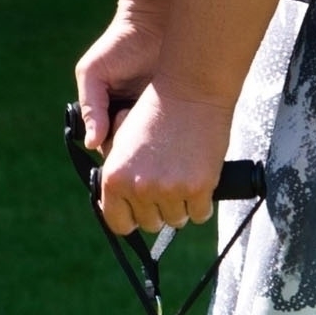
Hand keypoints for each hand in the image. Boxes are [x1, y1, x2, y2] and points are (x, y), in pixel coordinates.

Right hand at [75, 6, 167, 154]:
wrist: (156, 20)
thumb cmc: (119, 44)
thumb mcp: (94, 73)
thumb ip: (91, 107)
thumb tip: (91, 143)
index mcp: (109, 114)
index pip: (111, 148)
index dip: (116, 153)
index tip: (123, 145)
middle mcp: (133, 119)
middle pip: (134, 152)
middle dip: (138, 154)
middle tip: (143, 137)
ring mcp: (157, 116)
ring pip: (156, 147)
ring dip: (157, 147)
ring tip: (160, 128)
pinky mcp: (179, 110)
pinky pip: (177, 132)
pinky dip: (175, 136)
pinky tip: (176, 126)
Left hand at [98, 85, 232, 238]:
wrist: (191, 91)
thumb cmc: (156, 111)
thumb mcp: (123, 141)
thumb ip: (117, 174)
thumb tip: (115, 202)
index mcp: (114, 178)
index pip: (118, 223)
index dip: (130, 218)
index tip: (139, 211)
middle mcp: (139, 187)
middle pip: (150, 223)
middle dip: (158, 209)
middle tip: (166, 187)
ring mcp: (169, 190)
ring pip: (177, 221)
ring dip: (181, 206)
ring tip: (183, 180)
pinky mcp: (199, 188)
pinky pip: (200, 214)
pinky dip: (201, 203)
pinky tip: (200, 183)